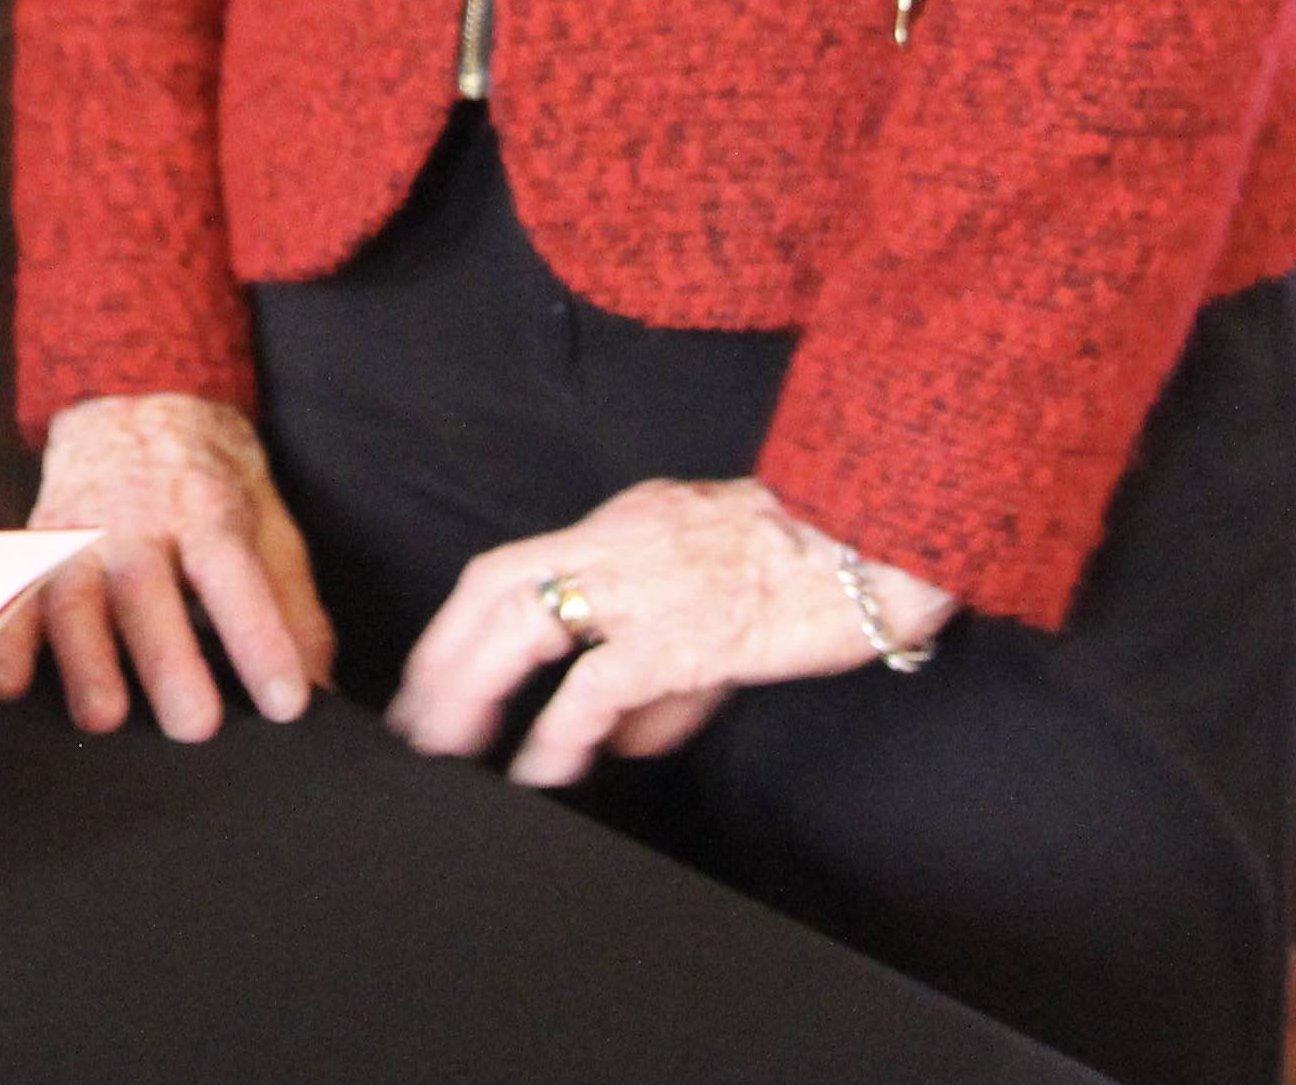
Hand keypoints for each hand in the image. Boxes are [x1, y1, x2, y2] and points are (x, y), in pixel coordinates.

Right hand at [0, 393, 334, 736]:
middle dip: (167, 659)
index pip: (234, 573)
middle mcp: (137, 517)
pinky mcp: (36, 546)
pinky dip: (5, 637)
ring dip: (85, 656)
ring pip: (74, 592)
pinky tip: (6, 685)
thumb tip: (323, 688)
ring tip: (103, 717)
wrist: (133, 404)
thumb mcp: (268, 524)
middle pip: (147, 587)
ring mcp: (79, 531)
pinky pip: (14, 590)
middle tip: (193, 725)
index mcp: (207, 509)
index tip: (285, 703)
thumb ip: (293, 605)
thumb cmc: (212, 485)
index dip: (259, 636)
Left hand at [387, 478, 959, 787]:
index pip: (511, 568)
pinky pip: (599, 684)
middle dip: (442, 656)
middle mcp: (617, 542)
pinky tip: (541, 770)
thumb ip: (659, 675)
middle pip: (494, 588)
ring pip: (525, 623)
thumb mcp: (716, 600)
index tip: (431, 675)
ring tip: (450, 746)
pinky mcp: (684, 631)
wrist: (882, 539)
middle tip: (414, 722)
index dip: (460, 624)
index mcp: (622, 524)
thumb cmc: (813, 565)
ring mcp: (645, 583)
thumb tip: (615, 742)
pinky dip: (560, 731)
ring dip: (475, 688)